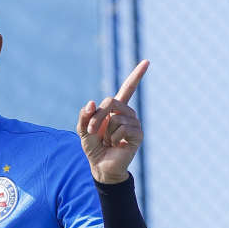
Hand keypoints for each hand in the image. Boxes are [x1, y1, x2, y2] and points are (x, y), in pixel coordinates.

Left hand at [78, 60, 148, 183]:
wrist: (100, 165)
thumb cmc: (93, 146)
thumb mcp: (82, 129)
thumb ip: (84, 115)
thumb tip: (93, 103)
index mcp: (116, 109)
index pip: (129, 88)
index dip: (137, 75)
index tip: (147, 61)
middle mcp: (127, 113)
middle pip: (112, 101)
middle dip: (97, 117)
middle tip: (91, 131)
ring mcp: (134, 123)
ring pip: (116, 117)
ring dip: (105, 131)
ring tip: (108, 141)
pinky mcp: (138, 135)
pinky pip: (123, 128)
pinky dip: (114, 137)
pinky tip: (116, 145)